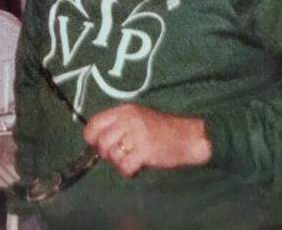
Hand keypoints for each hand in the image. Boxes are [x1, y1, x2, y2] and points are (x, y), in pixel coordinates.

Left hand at [82, 103, 211, 177]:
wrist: (189, 136)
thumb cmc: (162, 128)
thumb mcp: (138, 117)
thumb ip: (118, 124)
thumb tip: (96, 140)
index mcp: (124, 111)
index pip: (94, 123)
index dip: (91, 137)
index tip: (97, 145)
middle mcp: (128, 121)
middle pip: (102, 142)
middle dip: (107, 154)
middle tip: (119, 156)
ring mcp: (137, 135)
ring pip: (112, 156)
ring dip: (119, 163)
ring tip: (130, 161)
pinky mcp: (145, 151)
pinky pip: (125, 166)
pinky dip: (127, 171)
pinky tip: (135, 168)